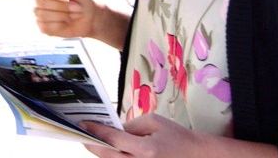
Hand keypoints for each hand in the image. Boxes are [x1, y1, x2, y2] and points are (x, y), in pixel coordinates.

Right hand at [31, 0, 96, 38]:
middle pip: (40, 1)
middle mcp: (39, 0)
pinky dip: (60, 24)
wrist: (92, 17)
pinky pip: (45, 26)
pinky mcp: (43, 27)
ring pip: (43, 14)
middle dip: (61, 5)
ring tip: (73, 14)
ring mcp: (40, 14)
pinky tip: (67, 22)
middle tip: (75, 6)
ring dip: (63, 14)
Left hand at [82, 115, 201, 157]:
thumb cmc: (177, 136)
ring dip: (101, 153)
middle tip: (81, 134)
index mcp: (146, 150)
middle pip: (108, 157)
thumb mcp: (154, 122)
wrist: (197, 156)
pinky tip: (108, 149)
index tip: (83, 124)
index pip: (113, 140)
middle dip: (92, 145)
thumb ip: (131, 126)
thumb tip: (112, 130)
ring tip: (92, 140)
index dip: (96, 131)